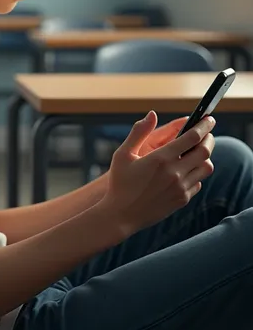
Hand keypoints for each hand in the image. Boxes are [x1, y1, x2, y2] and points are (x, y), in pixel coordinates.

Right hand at [98, 111, 215, 236]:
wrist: (121, 215)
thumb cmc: (120, 183)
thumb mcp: (123, 154)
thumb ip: (138, 132)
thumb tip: (152, 114)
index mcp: (160, 158)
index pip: (192, 137)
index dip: (204, 125)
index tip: (208, 119)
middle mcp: (174, 172)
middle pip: (205, 151)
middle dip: (209, 138)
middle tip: (207, 133)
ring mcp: (180, 187)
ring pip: (206, 168)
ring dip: (205, 157)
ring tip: (198, 152)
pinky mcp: (182, 199)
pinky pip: (198, 183)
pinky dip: (196, 173)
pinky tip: (187, 170)